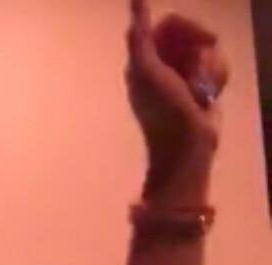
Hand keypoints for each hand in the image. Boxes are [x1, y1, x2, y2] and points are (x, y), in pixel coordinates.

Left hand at [127, 3, 228, 181]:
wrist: (186, 148)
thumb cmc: (163, 112)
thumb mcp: (146, 69)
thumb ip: (140, 33)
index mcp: (146, 58)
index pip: (171, 23)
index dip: (189, 28)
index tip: (205, 39)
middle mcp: (164, 63)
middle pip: (192, 34)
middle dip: (201, 54)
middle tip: (200, 75)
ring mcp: (183, 75)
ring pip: (208, 51)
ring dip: (209, 72)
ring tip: (200, 94)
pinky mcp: (201, 85)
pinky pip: (216, 67)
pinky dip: (216, 81)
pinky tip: (208, 98)